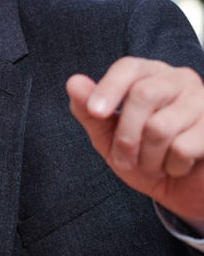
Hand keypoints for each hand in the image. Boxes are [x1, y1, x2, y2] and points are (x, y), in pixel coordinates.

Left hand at [67, 57, 203, 228]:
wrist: (181, 188)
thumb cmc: (143, 155)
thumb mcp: (108, 136)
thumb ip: (89, 111)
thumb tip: (74, 82)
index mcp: (150, 75)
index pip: (129, 67)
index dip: (109, 88)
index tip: (95, 112)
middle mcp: (180, 80)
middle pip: (143, 94)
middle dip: (125, 135)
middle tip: (123, 159)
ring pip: (161, 126)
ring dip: (148, 157)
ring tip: (153, 164)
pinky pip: (183, 148)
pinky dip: (172, 166)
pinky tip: (179, 166)